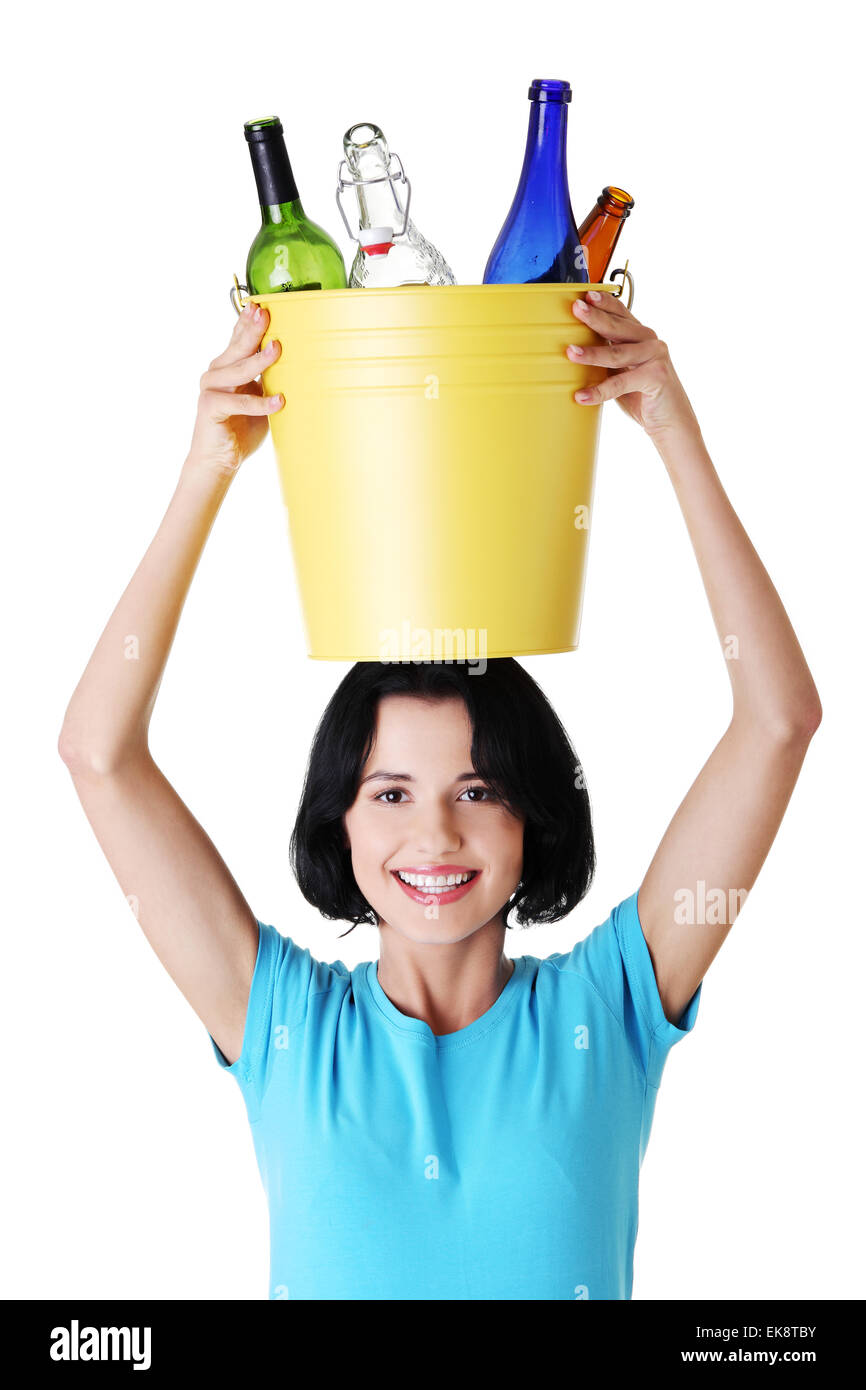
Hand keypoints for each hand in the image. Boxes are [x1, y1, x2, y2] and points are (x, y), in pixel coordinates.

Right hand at [186, 303, 283, 475]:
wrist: (220, 460)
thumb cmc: (241, 429)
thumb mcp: (261, 399)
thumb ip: (271, 381)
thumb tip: (300, 366)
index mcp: (227, 367)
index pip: (238, 337)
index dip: (248, 321)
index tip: (262, 305)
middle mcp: (216, 373)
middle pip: (237, 347)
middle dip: (253, 329)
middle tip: (266, 313)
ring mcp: (211, 388)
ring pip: (238, 370)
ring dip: (259, 360)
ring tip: (277, 349)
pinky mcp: (210, 406)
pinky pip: (239, 402)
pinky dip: (260, 402)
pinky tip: (279, 401)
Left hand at [567, 290, 700, 442]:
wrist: (670, 422)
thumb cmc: (643, 396)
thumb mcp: (621, 371)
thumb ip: (607, 357)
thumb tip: (573, 348)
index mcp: (641, 336)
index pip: (621, 312)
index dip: (604, 301)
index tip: (585, 293)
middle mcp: (650, 342)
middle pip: (618, 326)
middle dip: (595, 317)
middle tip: (575, 308)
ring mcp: (655, 358)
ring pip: (617, 353)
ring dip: (591, 353)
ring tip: (570, 352)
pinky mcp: (656, 377)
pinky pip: (621, 383)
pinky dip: (599, 391)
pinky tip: (581, 396)